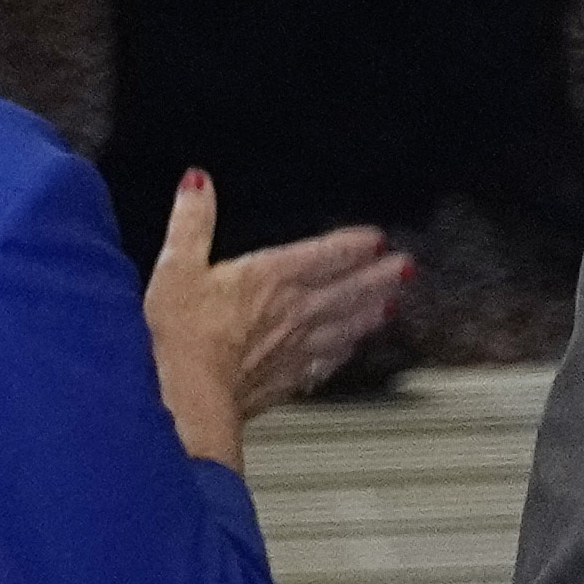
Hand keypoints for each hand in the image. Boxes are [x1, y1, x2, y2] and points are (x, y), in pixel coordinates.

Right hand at [137, 170, 410, 461]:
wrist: (188, 399)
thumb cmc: (182, 337)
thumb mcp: (177, 266)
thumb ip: (192, 221)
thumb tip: (196, 184)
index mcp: (271, 278)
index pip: (325, 255)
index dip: (354, 244)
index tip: (377, 239)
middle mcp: (292, 312)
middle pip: (347, 291)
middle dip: (378, 278)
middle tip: (405, 269)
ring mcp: (292, 350)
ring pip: (343, 328)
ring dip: (370, 316)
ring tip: (391, 308)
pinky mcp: (283, 382)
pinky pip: (322, 366)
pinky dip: (340, 357)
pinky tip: (347, 354)